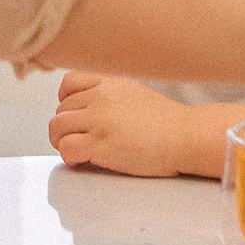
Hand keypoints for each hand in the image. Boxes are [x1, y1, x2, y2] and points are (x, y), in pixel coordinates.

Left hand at [48, 73, 197, 177]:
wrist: (187, 136)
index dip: (65, 101)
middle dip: (67, 128)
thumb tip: (87, 111)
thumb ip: (110, 97)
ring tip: (78, 152)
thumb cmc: (169, 124)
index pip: (68, 83)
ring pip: (56, 127)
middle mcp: (101, 97)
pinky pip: (66, 148)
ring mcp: (99, 120)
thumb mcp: (135, 95)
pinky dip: (69, 157)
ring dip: (62, 142)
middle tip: (81, 141)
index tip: (75, 116)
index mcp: (110, 83)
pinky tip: (84, 161)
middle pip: (61, 110)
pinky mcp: (100, 144)